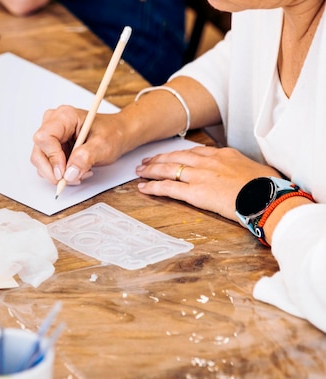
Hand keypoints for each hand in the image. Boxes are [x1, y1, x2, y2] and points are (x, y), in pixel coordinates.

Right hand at [30, 105, 125, 184]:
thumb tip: (69, 173)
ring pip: (41, 160)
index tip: (64, 172)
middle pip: (39, 151)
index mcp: (65, 116)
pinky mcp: (53, 146)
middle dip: (53, 170)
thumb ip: (86, 158)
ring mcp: (52, 135)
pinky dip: (59, 173)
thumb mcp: (104, 145)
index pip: (44, 137)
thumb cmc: (112, 133)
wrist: (118, 134)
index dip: (52, 157)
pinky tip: (75, 171)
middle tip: (69, 179)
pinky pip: (47, 164)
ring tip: (78, 173)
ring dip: (57, 174)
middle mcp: (54, 123)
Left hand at [135, 146, 280, 220]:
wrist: (267, 197)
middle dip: (159, 158)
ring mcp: (200, 176)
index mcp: (223, 155)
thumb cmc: (266, 187)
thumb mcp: (255, 170)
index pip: (195, 151)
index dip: (178, 154)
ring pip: (168, 169)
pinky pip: (168, 188)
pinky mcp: (195, 192)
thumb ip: (240, 169)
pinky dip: (153, 187)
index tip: (170, 155)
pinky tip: (143, 188)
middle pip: (177, 157)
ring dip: (151, 170)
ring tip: (140, 171)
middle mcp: (208, 162)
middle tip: (146, 161)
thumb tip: (242, 174)